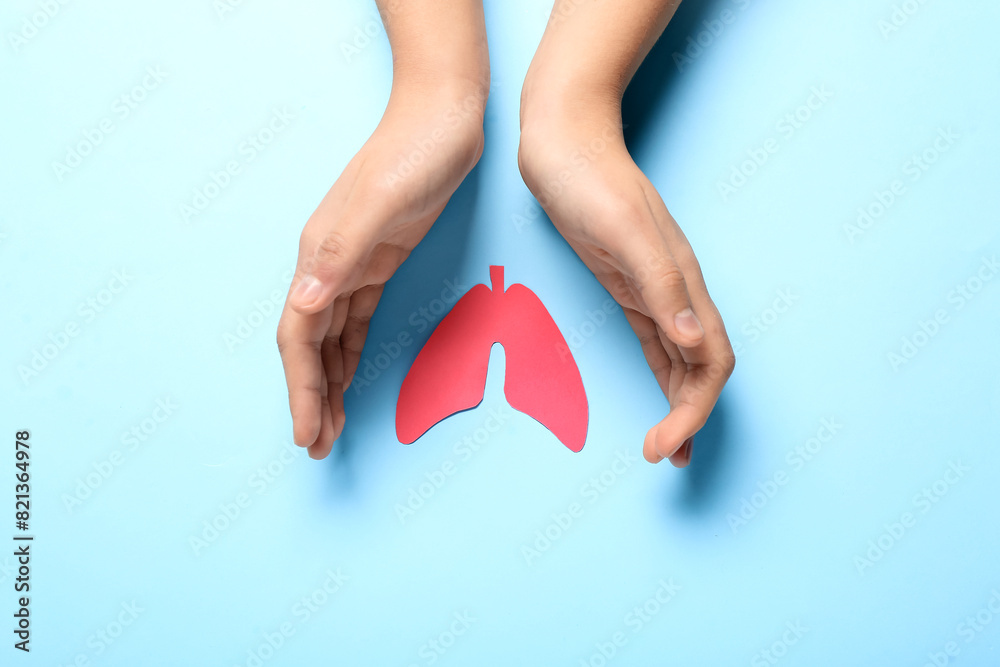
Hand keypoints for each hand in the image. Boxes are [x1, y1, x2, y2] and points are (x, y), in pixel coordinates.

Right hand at [277, 79, 485, 459]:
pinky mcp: (378, 261)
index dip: (299, 389)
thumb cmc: (415, 153)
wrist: (443, 117)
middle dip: (310, 397)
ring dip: (328, 382)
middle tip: (317, 446)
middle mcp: (327, 263)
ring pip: (329, 338)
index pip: (298, 336)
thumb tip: (303, 302)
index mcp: (320, 255)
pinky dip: (349, 354)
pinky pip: (355, 320)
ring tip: (332, 427)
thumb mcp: (382, 202)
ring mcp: (352, 263)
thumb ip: (342, 251)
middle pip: (308, 345)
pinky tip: (351, 377)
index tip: (306, 434)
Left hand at [518, 88, 734, 466]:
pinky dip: (663, 376)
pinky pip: (656, 342)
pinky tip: (659, 396)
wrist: (563, 145)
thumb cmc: (589, 182)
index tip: (665, 444)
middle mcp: (677, 290)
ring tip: (669, 448)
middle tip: (661, 457)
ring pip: (683, 359)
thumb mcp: (623, 231)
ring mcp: (654, 289)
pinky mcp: (629, 286)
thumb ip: (660, 283)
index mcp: (683, 282)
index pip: (710, 361)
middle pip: (702, 367)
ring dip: (681, 405)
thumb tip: (691, 339)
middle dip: (689, 416)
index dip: (695, 408)